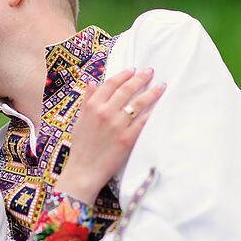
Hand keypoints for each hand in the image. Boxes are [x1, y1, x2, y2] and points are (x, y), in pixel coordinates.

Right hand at [57, 67, 164, 203]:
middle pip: (127, 90)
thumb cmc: (81, 146)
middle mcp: (105, 112)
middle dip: (141, 78)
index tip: (133, 70)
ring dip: (152, 92)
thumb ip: (87, 100)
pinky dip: (153, 112)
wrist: (84, 170)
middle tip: (151, 72)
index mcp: (92, 106)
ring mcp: (117, 125)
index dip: (123, 75)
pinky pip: (144, 121)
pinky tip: (160, 106)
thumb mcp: (79, 119)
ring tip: (161, 86)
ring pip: (139, 103)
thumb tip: (92, 82)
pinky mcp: (128, 138)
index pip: (111, 84)